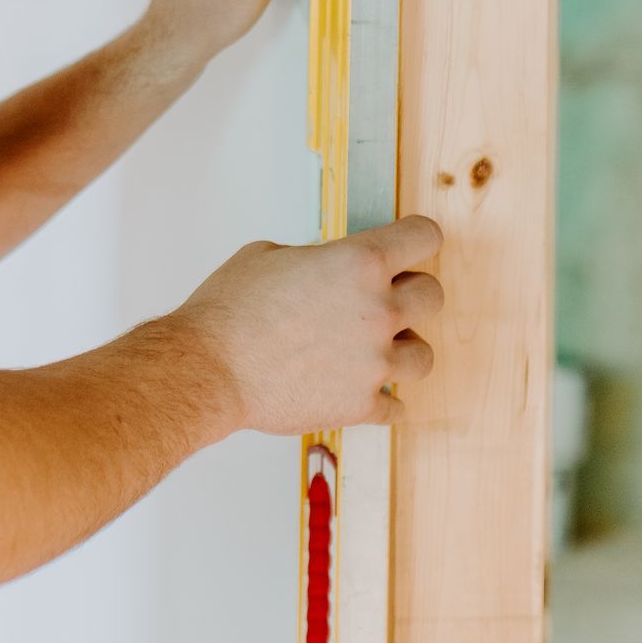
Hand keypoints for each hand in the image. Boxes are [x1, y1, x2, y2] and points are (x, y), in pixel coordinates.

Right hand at [179, 217, 443, 433]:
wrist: (207, 369)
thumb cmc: (229, 309)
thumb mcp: (268, 255)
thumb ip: (316, 260)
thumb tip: (328, 270)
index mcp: (359, 263)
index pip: (424, 236)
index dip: (416, 237)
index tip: (409, 246)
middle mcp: (378, 310)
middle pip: (434, 296)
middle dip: (411, 295)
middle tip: (384, 302)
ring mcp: (375, 362)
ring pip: (424, 357)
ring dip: (402, 350)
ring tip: (373, 352)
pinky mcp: (362, 405)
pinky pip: (396, 406)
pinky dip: (379, 399)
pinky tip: (357, 388)